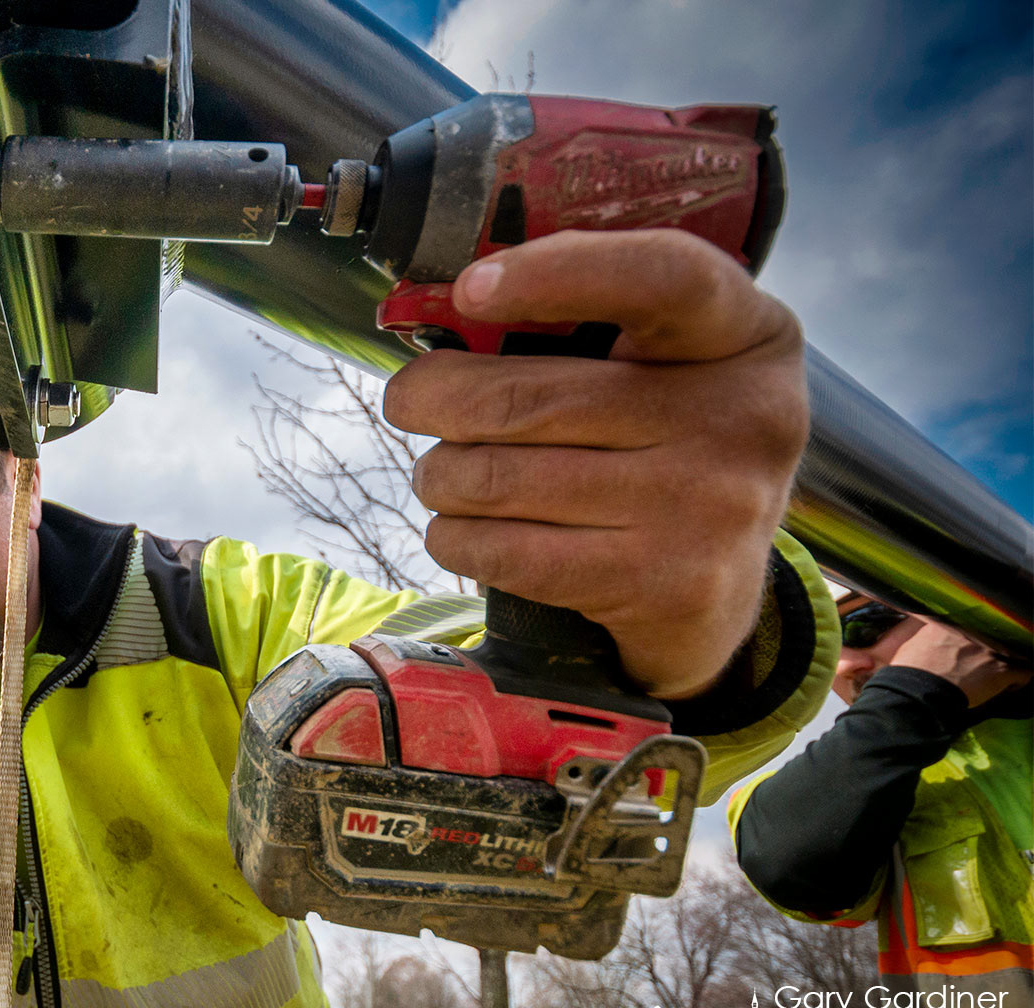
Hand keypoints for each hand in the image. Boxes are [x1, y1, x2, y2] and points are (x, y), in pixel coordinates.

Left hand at [383, 229, 806, 697]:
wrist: (715, 585)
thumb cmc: (658, 442)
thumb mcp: (661, 363)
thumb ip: (581, 322)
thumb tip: (454, 307)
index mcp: (744, 333)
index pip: (663, 278)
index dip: (558, 274)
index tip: (470, 289)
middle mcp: (745, 416)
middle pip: (532, 397)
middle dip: (437, 398)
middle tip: (409, 402)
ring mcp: (711, 506)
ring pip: (500, 479)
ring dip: (441, 476)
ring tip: (443, 474)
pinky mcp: (669, 585)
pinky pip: (508, 552)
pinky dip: (455, 539)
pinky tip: (460, 530)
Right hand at [890, 621, 1030, 708]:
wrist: (919, 690)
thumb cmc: (909, 672)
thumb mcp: (912, 645)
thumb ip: (927, 639)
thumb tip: (928, 642)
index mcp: (950, 624)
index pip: (972, 627)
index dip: (972, 642)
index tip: (969, 653)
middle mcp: (974, 632)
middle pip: (992, 639)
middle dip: (988, 652)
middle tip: (979, 667)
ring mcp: (991, 649)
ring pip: (1011, 654)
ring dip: (1004, 664)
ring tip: (994, 677)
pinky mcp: (1003, 669)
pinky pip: (1024, 672)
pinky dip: (1019, 680)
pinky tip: (1008, 687)